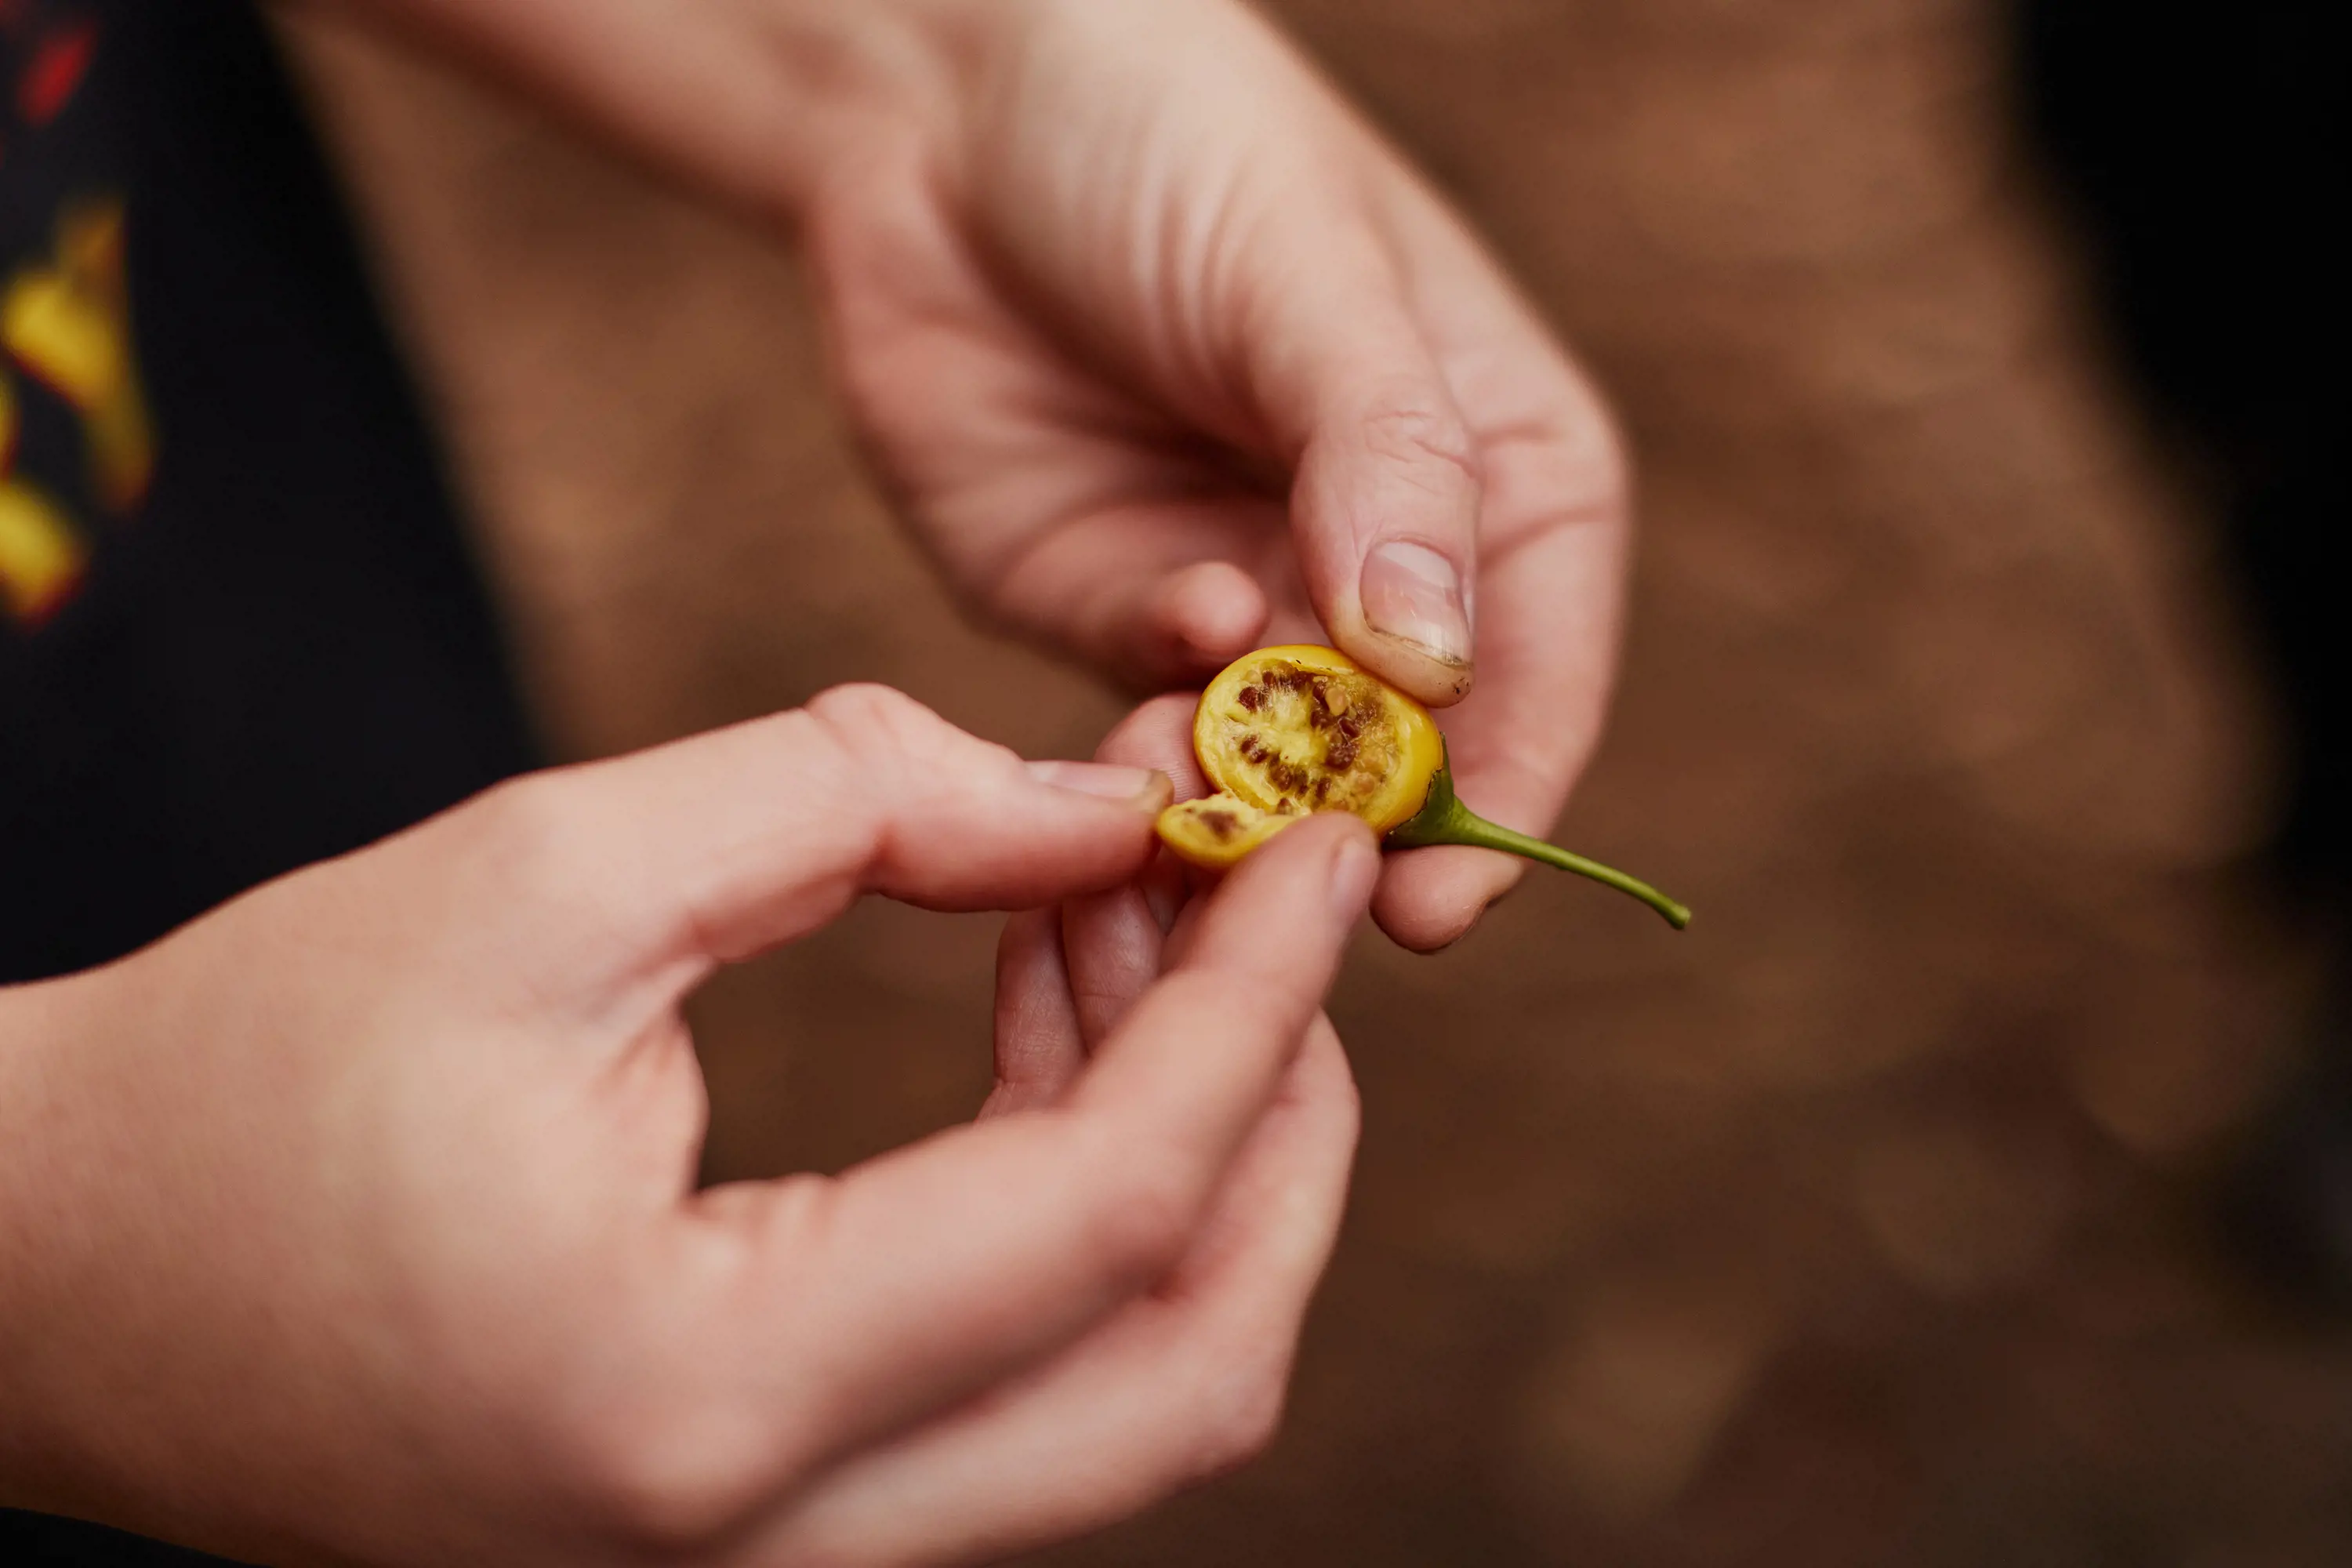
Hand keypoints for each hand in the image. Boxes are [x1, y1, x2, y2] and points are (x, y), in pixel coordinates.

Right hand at [0, 686, 1376, 1565]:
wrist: (69, 1276)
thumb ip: (851, 806)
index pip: (1108, 1212)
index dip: (1251, 1006)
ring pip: (1129, 1394)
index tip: (1314, 833)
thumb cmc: (258, 1072)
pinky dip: (1084, 1196)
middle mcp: (773, 1550)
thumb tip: (1096, 808)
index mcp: (702, 1401)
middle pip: (1187, 1370)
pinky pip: (1025, 1381)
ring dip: (1188, 1144)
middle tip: (1273, 894)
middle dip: (1282, 1116)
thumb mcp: (543, 875)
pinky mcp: (779, 1523)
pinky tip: (1048, 1003)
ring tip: (1126, 904)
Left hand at [809, 0, 1629, 948]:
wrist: (940, 108)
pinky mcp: (1112, 619)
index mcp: (1494, 466)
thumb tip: (1434, 664)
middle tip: (1302, 881)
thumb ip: (1384, 461)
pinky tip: (1135, 710)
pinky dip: (1146, 750)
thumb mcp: (1307, 280)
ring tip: (1194, 783)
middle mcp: (1382, 555)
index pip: (1541, 661)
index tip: (1450, 893)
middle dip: (1357, 825)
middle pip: (1407, 749)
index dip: (1507, 786)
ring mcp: (1247, 596)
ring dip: (1240, 798)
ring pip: (1270, 766)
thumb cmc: (1172, 142)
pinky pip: (1146, 730)